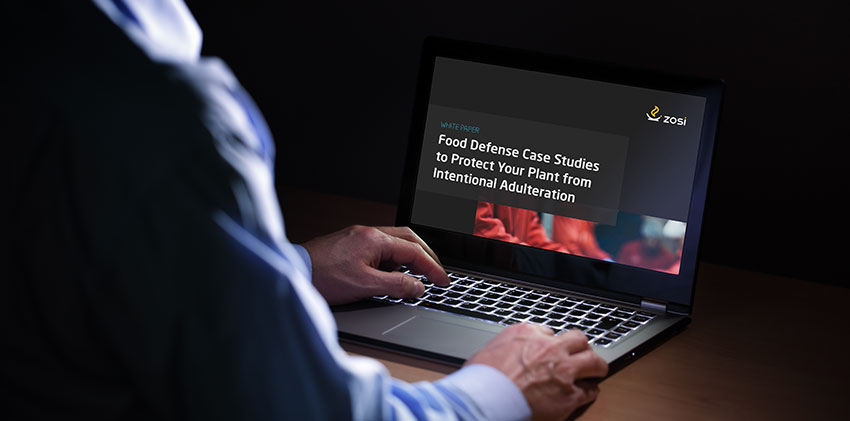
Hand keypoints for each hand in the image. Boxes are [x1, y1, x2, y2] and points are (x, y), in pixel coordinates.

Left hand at [302, 225, 449, 304]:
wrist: (293, 272)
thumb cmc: (322, 277)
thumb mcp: (365, 286)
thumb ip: (395, 286)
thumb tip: (417, 287)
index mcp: (375, 239)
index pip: (414, 251)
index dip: (432, 268)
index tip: (442, 281)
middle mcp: (367, 232)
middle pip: (408, 239)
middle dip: (426, 256)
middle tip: (436, 274)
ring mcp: (357, 236)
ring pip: (394, 242)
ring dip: (408, 258)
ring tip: (414, 277)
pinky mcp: (349, 244)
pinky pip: (379, 248)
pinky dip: (391, 260)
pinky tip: (388, 275)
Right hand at [466, 324, 607, 419]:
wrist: (485, 399)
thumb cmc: (481, 378)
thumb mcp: (490, 349)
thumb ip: (507, 346)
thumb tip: (507, 352)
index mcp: (527, 333)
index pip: (548, 331)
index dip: (551, 341)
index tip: (552, 347)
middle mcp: (549, 348)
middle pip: (578, 339)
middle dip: (581, 346)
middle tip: (582, 353)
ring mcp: (562, 371)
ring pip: (594, 361)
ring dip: (596, 366)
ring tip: (596, 370)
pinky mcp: (569, 396)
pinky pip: (589, 391)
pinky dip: (589, 392)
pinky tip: (587, 392)